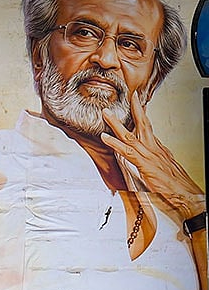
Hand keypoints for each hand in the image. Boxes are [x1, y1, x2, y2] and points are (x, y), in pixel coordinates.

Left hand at [101, 94, 205, 219]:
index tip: (137, 103)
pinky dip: (114, 143)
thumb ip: (152, 163)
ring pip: (130, 134)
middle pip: (143, 124)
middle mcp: (154, 148)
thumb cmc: (175, 185)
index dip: (142, 115)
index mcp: (158, 149)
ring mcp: (149, 155)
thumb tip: (145, 161)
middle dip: (135, 109)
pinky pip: (126, 151)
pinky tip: (105, 137)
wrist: (185, 194)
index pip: (149, 128)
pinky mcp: (144, 164)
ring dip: (116, 123)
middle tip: (130, 96)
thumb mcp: (163, 170)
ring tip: (106, 113)